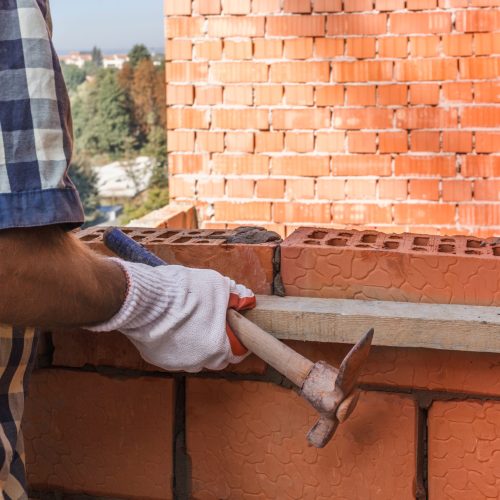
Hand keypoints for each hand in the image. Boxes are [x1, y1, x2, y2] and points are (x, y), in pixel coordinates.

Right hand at [87, 260, 255, 371]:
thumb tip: (244, 297)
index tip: (235, 328)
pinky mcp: (155, 358)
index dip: (238, 339)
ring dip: (195, 342)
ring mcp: (175, 363)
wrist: (145, 298)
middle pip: (214, 356)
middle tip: (213, 322)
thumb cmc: (184, 292)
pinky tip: (171, 324)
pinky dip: (175, 341)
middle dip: (216, 341)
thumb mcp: (218, 285)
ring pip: (192, 356)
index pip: (236, 353)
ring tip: (190, 320)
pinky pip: (172, 352)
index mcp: (217, 349)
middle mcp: (197, 362)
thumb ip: (235, 294)